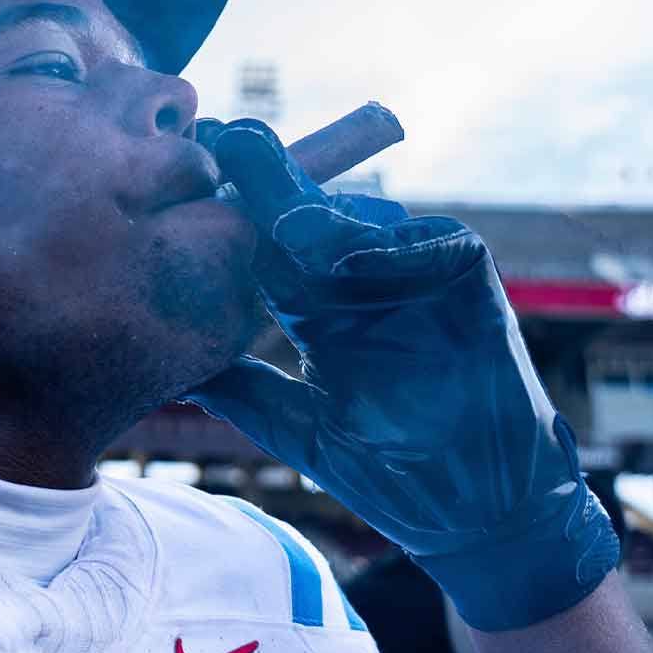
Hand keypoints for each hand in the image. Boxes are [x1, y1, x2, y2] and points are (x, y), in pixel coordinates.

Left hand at [184, 116, 618, 630]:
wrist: (477, 510)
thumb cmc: (393, 474)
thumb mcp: (302, 429)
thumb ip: (245, 392)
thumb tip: (176, 368)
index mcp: (318, 307)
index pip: (266, 249)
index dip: (229, 214)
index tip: (185, 178)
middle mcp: (360, 279)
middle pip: (307, 218)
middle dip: (266, 181)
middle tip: (223, 142)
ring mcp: (414, 274)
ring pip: (365, 222)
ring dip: (323, 219)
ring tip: (279, 220)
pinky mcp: (467, 277)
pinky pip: (432, 244)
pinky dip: (395, 251)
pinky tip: (353, 260)